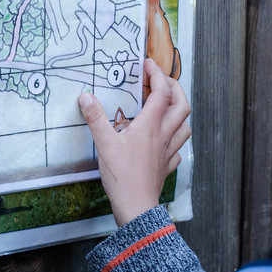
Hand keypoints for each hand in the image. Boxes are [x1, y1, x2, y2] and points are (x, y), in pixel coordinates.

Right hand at [78, 59, 190, 226]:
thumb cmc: (123, 176)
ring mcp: (168, 152)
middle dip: (175, 88)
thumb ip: (95, 118)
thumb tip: (86, 97)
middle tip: (162, 82)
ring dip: (179, 113)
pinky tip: (163, 141)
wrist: (136, 207)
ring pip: (185, 126)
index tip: (148, 64)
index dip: (157, 74)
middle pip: (182, 105)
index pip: (162, 92)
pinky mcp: (166, 167)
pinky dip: (174, 139)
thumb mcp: (104, 144)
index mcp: (151, 125)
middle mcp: (164, 135)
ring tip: (166, 108)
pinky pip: (177, 149)